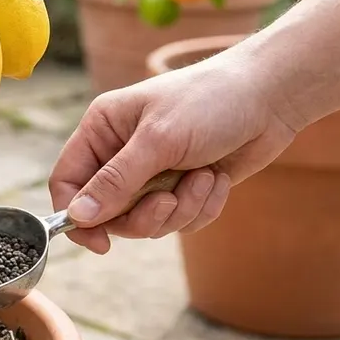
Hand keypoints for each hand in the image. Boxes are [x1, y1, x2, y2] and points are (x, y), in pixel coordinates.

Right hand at [49, 53, 298, 253]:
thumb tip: (77, 217)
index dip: (77, 215)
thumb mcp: (158, 141)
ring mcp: (152, 173)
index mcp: (101, 131)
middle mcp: (121, 154)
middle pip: (108, 213)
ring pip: (146, 221)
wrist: (271, 97)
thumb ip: (115, 182)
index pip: (67, 182)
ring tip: (204, 179)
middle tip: (169, 201)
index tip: (100, 242)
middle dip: (145, 214)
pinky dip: (202, 207)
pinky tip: (217, 179)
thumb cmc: (210, 102)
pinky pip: (180, 220)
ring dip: (180, 208)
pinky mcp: (183, 188)